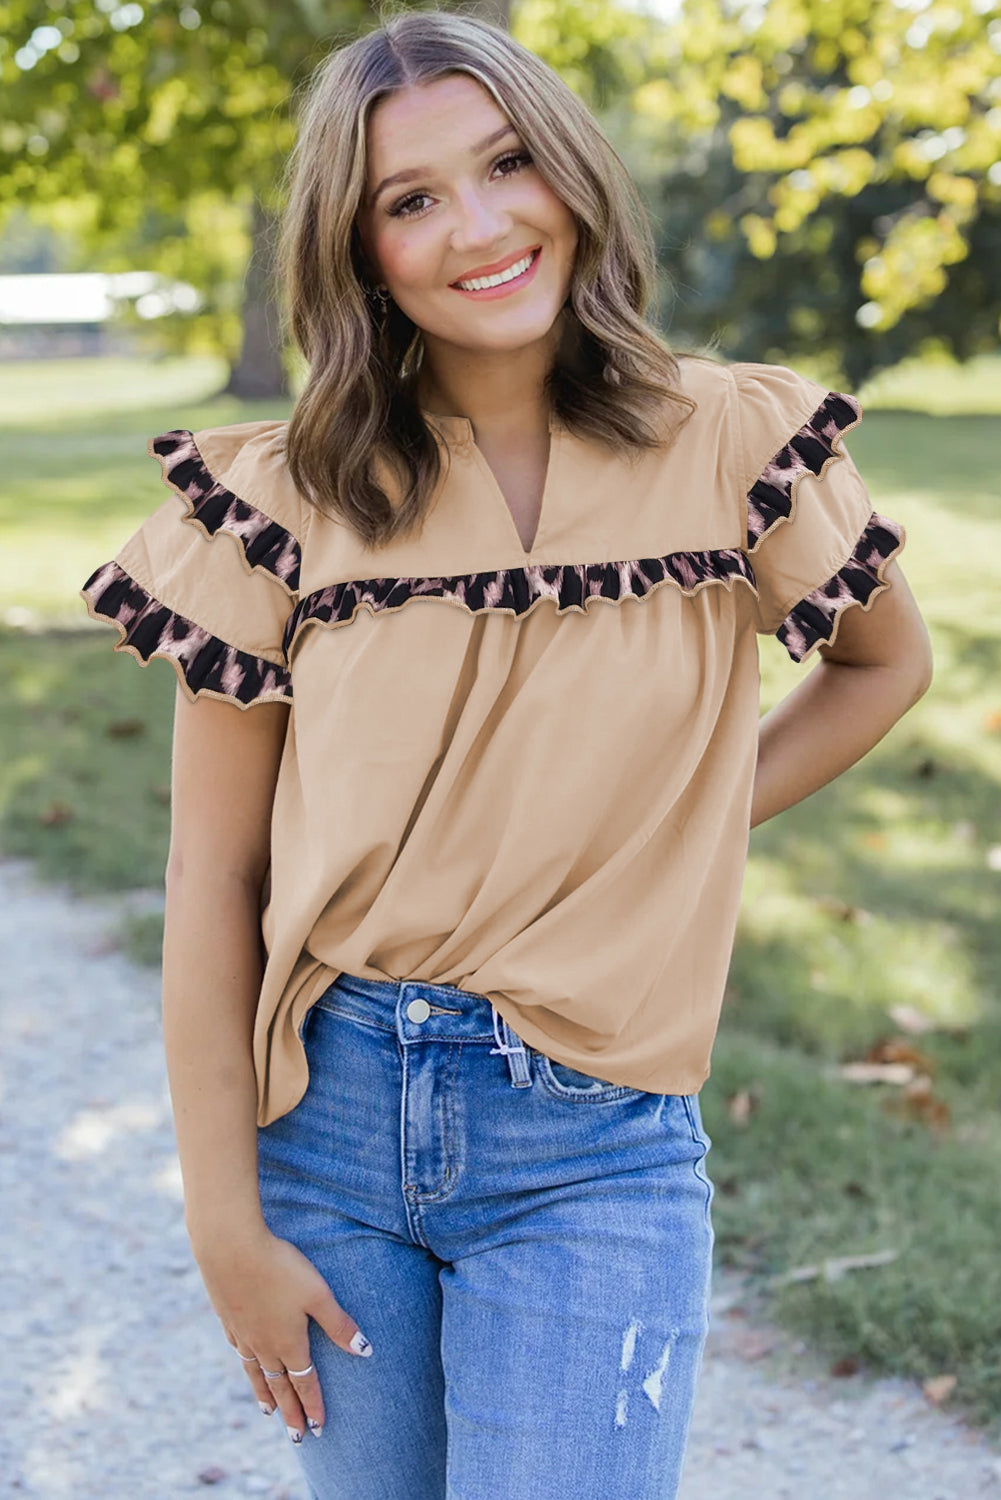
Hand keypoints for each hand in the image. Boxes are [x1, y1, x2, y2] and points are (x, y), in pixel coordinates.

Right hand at [194, 1223, 373, 1441]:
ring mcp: (243, 1333)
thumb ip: (339, 1324)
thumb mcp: (318, 1294)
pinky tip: (247, 1362)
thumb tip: (364, 1351)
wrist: (230, 1248)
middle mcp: (264, 1345)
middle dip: (291, 1412)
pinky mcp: (228, 1318)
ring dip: (265, 1394)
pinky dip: (246, 1365)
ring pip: (256, 1373)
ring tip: (269, 1412)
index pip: (305, 1382)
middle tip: (298, 1438)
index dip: (314, 1405)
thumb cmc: (280, 1268)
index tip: (320, 1429)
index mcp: (288, 1342)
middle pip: (280, 1386)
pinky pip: (240, 1351)